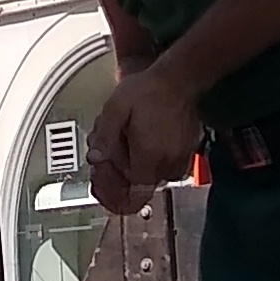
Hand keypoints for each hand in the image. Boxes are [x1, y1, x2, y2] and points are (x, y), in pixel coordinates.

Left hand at [90, 52, 202, 211]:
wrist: (179, 79)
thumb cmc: (150, 90)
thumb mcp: (116, 109)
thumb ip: (104, 137)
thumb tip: (95, 159)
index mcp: (149, 156)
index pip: (134, 199)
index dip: (116, 201)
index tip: (104, 190)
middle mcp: (167, 164)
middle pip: (136, 188)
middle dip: (117, 175)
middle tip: (104, 154)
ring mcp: (178, 161)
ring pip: (147, 178)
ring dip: (131, 166)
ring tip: (122, 140)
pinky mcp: (184, 155)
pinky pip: (161, 169)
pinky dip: (146, 161)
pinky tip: (137, 141)